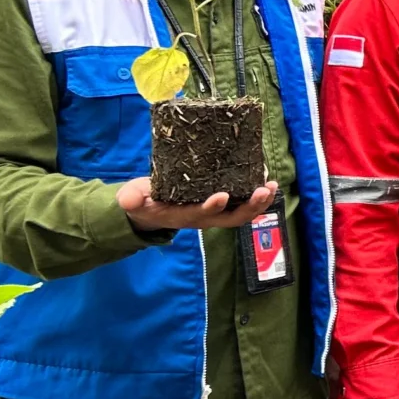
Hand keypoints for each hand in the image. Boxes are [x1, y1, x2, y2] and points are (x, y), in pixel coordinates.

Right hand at [118, 177, 278, 231]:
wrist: (150, 210)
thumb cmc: (144, 201)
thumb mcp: (134, 199)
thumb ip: (132, 198)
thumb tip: (127, 200)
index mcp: (182, 216)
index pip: (200, 214)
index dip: (211, 207)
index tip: (221, 196)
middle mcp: (203, 217)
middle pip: (230, 218)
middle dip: (248, 207)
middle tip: (262, 191)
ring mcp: (214, 213)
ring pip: (241, 213)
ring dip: (258, 202)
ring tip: (271, 186)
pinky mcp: (221, 204)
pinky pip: (242, 204)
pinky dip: (255, 195)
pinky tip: (266, 180)